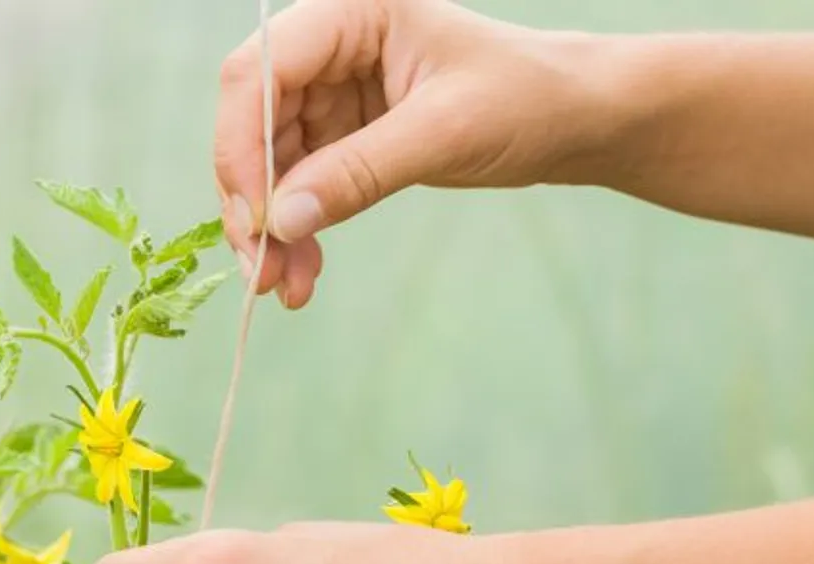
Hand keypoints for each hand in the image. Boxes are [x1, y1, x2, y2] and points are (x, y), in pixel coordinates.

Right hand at [214, 0, 607, 308]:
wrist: (574, 120)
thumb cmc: (526, 98)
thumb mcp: (444, 132)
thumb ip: (358, 172)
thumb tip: (279, 222)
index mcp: (349, 12)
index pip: (259, 71)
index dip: (240, 145)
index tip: (255, 219)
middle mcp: (329, 47)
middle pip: (250, 122)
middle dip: (251, 199)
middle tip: (260, 269)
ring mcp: (332, 93)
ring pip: (268, 164)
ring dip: (270, 229)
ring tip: (283, 286)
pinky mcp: (343, 136)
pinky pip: (299, 186)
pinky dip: (297, 231)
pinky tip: (304, 273)